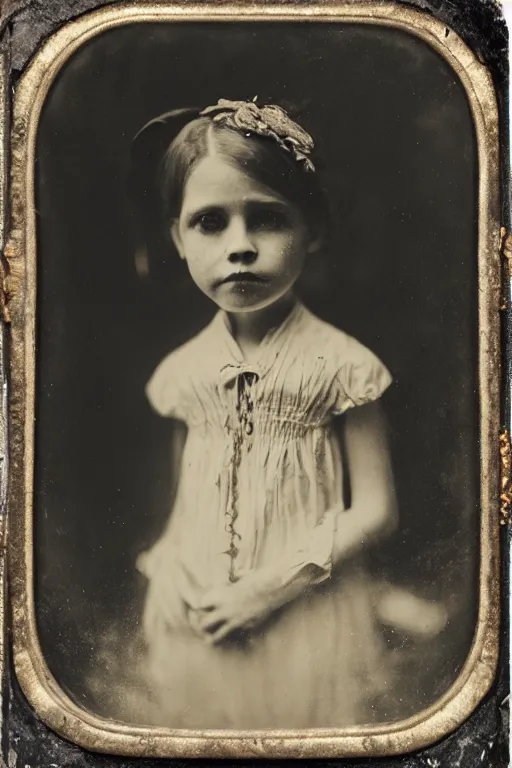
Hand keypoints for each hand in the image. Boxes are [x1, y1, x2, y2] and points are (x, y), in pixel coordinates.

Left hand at [190, 564, 320, 643]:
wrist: (272, 588)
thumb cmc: (256, 578)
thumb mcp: (240, 576)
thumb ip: (233, 580)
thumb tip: (233, 578)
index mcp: (220, 596)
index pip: (200, 605)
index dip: (200, 606)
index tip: (202, 606)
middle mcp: (225, 611)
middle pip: (204, 624)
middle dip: (202, 624)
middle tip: (204, 623)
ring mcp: (235, 621)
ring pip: (217, 636)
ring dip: (213, 635)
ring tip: (210, 638)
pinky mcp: (246, 627)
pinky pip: (237, 632)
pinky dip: (235, 631)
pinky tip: (236, 629)